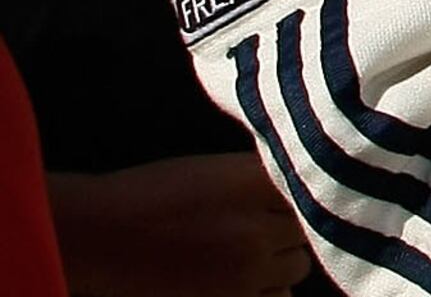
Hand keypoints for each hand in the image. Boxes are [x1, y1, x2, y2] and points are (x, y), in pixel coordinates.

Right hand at [47, 153, 314, 296]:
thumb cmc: (149, 196)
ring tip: (243, 253)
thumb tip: (304, 186)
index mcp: (252, 183)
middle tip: (255, 226)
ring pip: (297, 267)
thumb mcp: (212, 170)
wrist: (95, 237)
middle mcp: (256, 227)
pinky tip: (243, 278)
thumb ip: (261, 178)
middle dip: (286, 229)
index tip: (282, 197)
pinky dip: (267, 290)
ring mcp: (245, 270)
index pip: (310, 186)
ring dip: (281, 261)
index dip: (299, 193)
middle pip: (307, 229)